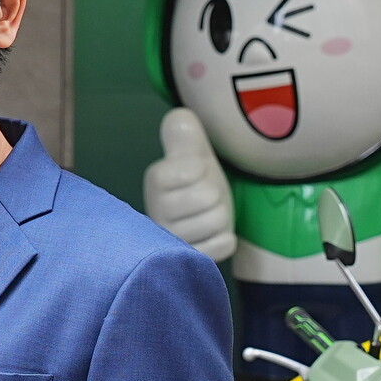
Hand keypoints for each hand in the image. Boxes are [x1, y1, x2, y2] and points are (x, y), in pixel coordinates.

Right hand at [144, 108, 234, 260]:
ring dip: (221, 218)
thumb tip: (180, 119)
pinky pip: (222, 246)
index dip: (203, 169)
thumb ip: (183, 133)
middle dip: (215, 196)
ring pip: (217, 223)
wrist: (198, 217)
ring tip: (206, 216)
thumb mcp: (191, 152)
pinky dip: (225, 239)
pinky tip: (211, 236)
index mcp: (156, 179)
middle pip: (209, 199)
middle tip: (204, 199)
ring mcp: (170, 241)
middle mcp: (156, 211)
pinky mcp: (188, 261)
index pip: (192, 169)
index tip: (194, 173)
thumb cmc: (195, 180)